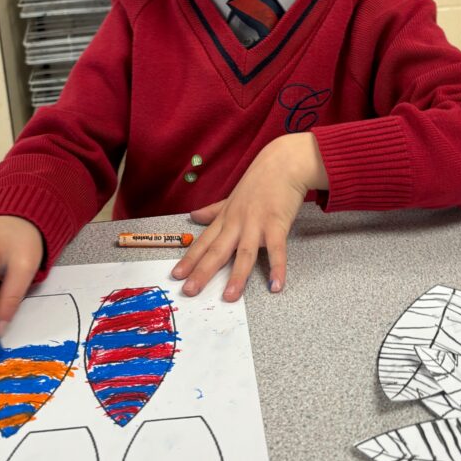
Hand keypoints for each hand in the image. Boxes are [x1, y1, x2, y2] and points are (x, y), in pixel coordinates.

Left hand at [172, 133, 327, 302]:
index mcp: (226, 218)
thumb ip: (214, 210)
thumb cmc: (259, 181)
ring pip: (244, 254)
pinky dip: (277, 268)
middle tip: (190, 291)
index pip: (204, 242)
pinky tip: (276, 285)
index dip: (190, 259)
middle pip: (217, 250)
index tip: (177, 275)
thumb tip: (193, 216)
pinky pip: (276, 250)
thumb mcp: (232, 197)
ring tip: (230, 297)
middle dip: (202, 272)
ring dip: (237, 276)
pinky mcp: (277, 224)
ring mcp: (256, 223)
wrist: (283, 163)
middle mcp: (237, 222)